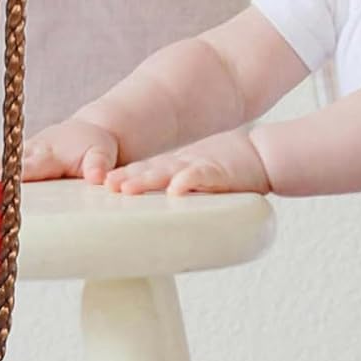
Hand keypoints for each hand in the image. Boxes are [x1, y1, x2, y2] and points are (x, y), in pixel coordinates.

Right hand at [0, 118, 119, 183]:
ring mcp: (22, 150)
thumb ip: (99, 165)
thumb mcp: (103, 155)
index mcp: (52, 154)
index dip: (13, 174)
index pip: (31, 167)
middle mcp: (33, 150)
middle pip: (6, 161)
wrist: (89, 131)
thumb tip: (98, 176)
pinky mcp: (16, 153)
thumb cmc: (96, 147)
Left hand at [104, 129, 269, 195]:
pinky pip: (201, 176)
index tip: (99, 187)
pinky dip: (188, 181)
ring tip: (126, 188)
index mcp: (174, 168)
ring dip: (147, 180)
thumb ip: (176, 188)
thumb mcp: (194, 177)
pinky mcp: (219, 172)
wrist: (261, 155)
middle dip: (125, 178)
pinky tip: (175, 188)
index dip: (122, 177)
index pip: (143, 172)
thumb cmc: (228, 169)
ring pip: (168, 172)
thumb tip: (156, 205)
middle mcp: (181, 166)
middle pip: (148, 171)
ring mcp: (198, 167)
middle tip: (105, 186)